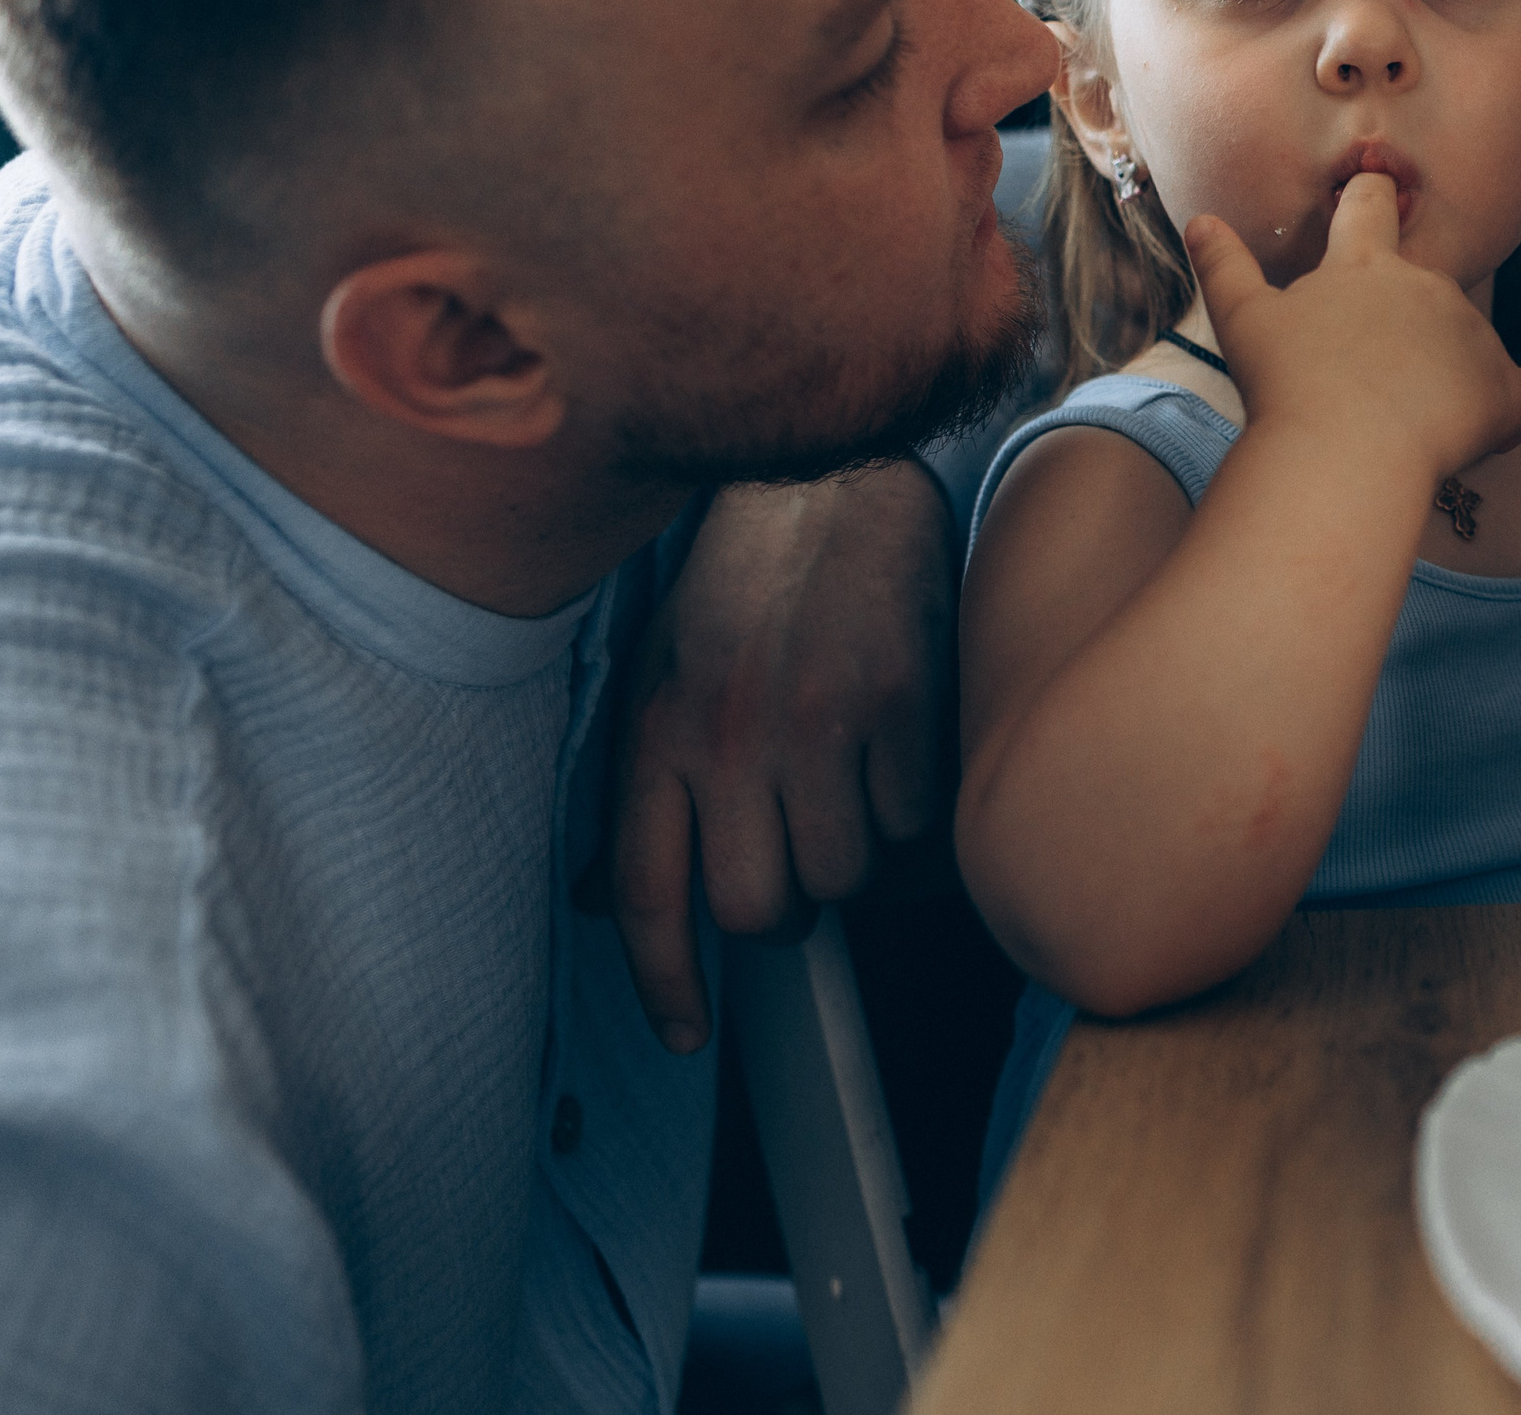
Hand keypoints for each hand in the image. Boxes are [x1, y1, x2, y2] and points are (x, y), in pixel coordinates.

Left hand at [613, 464, 953, 1051]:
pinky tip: (899, 753)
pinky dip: (913, 809)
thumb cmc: (748, 584)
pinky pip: (913, 821)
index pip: (646, 893)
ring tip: (855, 793)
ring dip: (857, 858)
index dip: (664, 983)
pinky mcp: (897, 701)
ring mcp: (816, 720)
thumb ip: (647, 785)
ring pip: (845, 877)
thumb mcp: (665, 671)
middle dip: (787, 910)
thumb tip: (607, 903)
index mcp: (658, 730)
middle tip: (802, 864)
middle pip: (757, 910)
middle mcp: (728, 733)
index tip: (687, 1037)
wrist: (835, 484)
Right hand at [1186, 174, 1520, 484]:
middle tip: (1366, 377)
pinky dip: (1507, 408)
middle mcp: (1427, 286)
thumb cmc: (1287, 388)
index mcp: (1363, 264)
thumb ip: (1223, 267)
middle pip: (1425, 288)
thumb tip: (1200, 220)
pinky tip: (1480, 434)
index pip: (1371, 202)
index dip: (1371, 194)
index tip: (1373, 192)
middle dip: (1407, 322)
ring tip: (1402, 423)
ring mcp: (1471, 334)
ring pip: (1468, 344)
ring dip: (1446, 372)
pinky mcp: (1501, 388)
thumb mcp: (1243, 322)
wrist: (1342, 453)